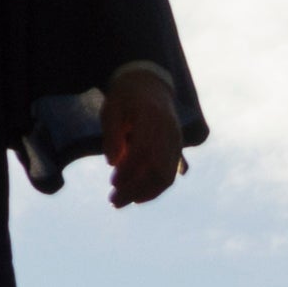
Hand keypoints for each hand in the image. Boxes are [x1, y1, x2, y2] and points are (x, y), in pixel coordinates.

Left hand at [99, 65, 183, 208]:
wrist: (150, 85)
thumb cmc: (125, 97)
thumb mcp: (111, 108)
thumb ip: (111, 134)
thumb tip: (113, 163)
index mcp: (152, 116)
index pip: (144, 150)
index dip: (129, 170)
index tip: (112, 182)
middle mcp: (169, 130)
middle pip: (158, 169)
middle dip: (135, 189)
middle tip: (113, 200)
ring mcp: (176, 141)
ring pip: (166, 177)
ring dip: (143, 194)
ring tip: (120, 201)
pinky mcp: (176, 150)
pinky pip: (169, 175)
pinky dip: (154, 190)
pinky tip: (136, 198)